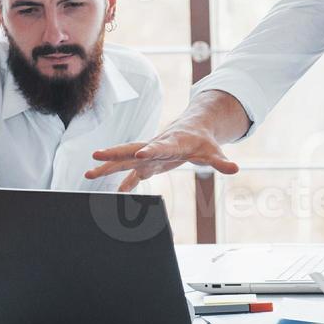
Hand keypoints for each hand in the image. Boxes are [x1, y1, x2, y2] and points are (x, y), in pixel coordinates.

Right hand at [87, 124, 239, 192]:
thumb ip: (221, 161)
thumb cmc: (202, 141)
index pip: (159, 147)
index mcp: (171, 143)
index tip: (138, 157)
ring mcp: (148, 156)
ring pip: (124, 160)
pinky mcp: (147, 164)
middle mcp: (154, 148)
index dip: (150, 151)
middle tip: (95, 155)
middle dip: (114, 153)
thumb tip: (235, 168)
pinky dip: (122, 183)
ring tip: (87, 173)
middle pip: (131, 149)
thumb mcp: (214, 151)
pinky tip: (113, 193)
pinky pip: (131, 174)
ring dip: (107, 166)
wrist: (193, 129)